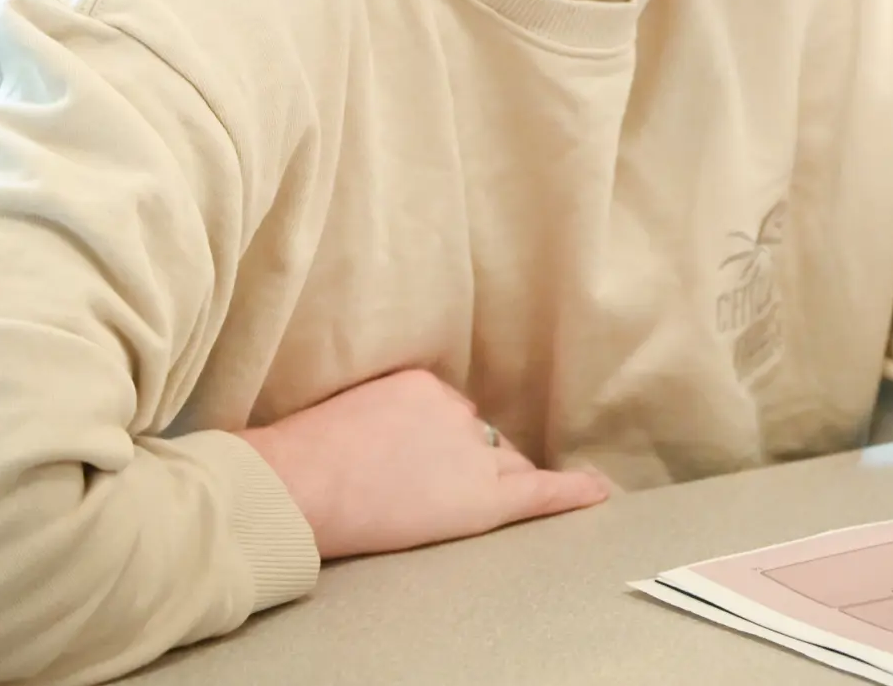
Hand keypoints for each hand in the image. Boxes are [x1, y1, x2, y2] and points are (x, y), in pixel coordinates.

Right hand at [237, 369, 607, 561]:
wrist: (296, 483)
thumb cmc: (296, 458)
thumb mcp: (340, 416)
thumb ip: (376, 422)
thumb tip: (377, 447)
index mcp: (419, 383)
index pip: (450, 418)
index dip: (440, 447)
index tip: (418, 462)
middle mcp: (456, 410)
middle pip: (482, 442)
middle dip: (470, 464)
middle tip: (432, 492)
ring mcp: (471, 450)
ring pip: (500, 469)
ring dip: (490, 485)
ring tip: (458, 509)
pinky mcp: (480, 494)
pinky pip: (536, 491)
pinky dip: (568, 492)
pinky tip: (596, 492)